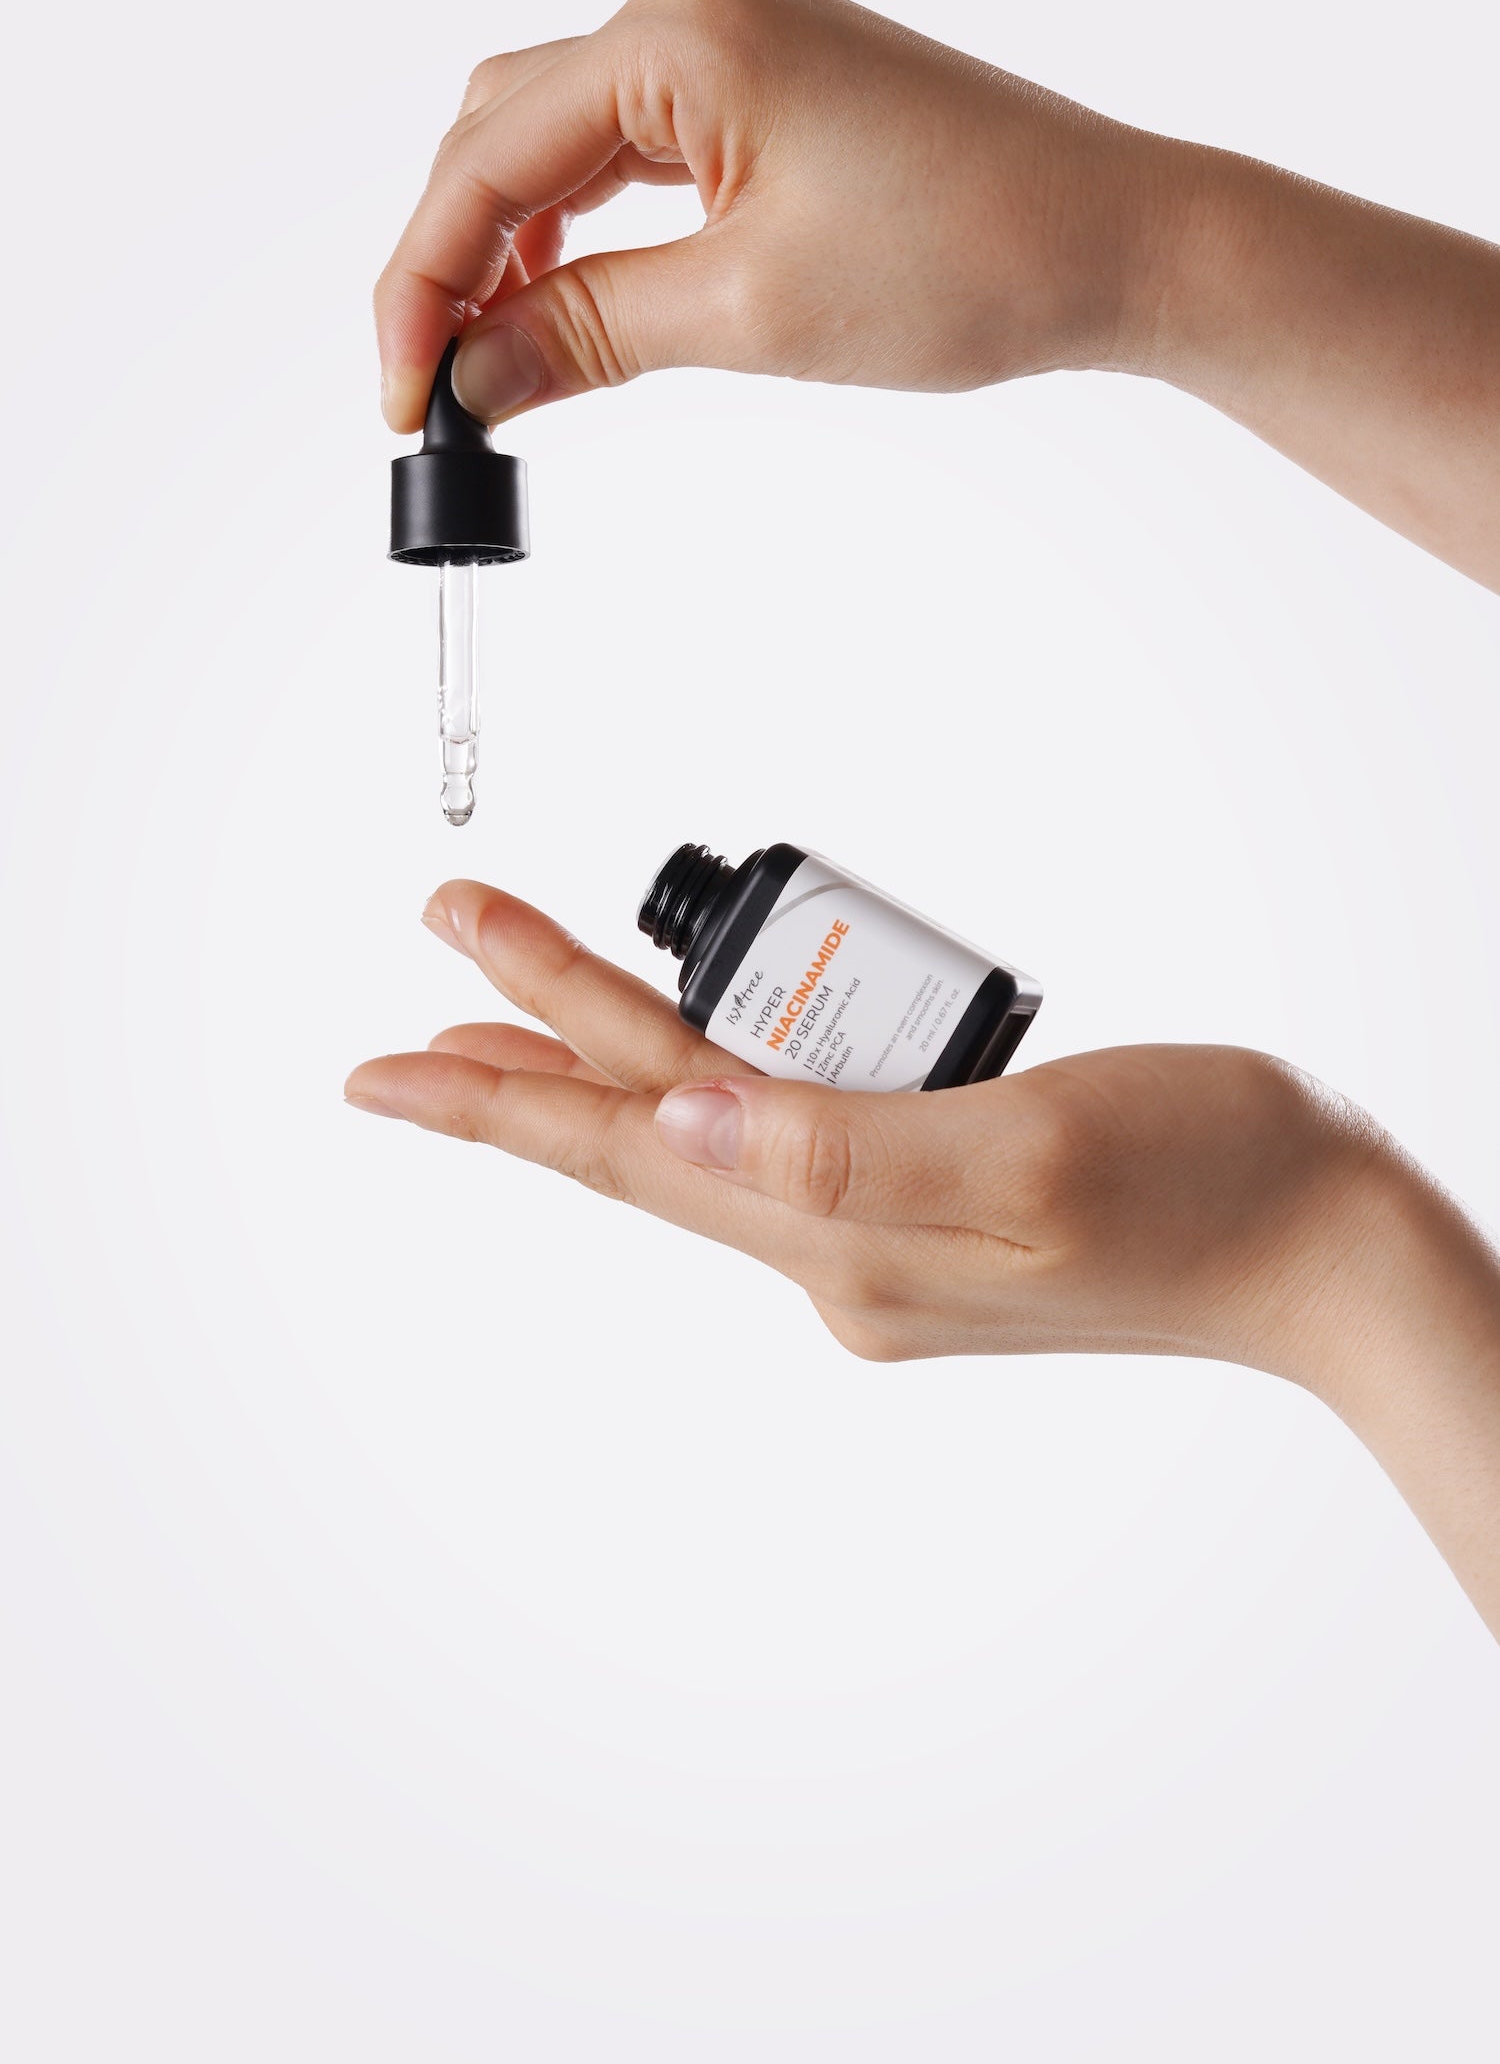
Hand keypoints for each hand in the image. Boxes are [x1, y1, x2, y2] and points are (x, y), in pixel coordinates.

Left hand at [345, 880, 1499, 1632]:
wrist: (1321, 1249)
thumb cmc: (1212, 1183)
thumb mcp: (1031, 1151)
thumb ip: (848, 1142)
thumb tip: (681, 1114)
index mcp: (849, 1234)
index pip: (630, 1151)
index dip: (499, 1098)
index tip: (380, 1059)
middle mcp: (841, 1248)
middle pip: (648, 1129)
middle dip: (528, 1045)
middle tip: (434, 959)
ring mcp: (882, 1236)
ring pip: (705, 1126)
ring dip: (608, 1053)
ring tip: (513, 1000)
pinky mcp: (927, 1207)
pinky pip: (781, 1129)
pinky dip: (708, 1074)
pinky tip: (687, 1049)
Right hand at [376, 0, 1499, 581]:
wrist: (1116, 243)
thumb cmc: (970, 259)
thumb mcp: (746, 314)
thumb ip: (582, 335)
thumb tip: (469, 380)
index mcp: (677, 33)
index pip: (485, 162)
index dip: (421, 290)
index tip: (401, 402)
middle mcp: (689, 2)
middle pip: (498, 130)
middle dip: (449, 263)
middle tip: (435, 394)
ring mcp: (728, 30)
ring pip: (554, 137)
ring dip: (510, 248)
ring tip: (493, 366)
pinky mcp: (762, 75)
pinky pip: (625, 145)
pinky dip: (582, 227)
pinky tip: (563, 304)